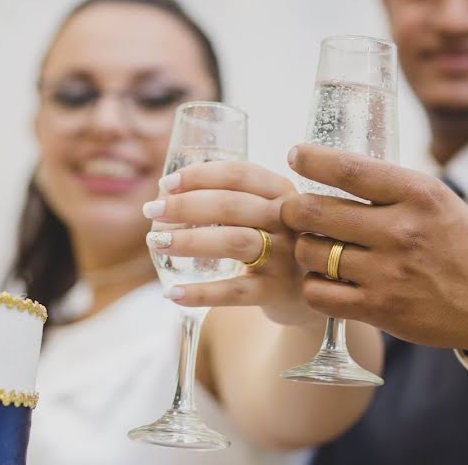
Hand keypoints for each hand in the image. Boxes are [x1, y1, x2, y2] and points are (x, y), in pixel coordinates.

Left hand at [143, 161, 319, 327]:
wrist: (316, 287)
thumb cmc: (276, 240)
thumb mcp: (268, 211)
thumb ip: (232, 197)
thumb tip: (166, 192)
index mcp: (282, 191)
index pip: (239, 174)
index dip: (199, 176)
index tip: (166, 184)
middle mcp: (288, 220)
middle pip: (231, 205)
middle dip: (185, 205)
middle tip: (151, 210)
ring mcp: (286, 256)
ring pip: (234, 241)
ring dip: (190, 240)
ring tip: (157, 242)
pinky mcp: (279, 291)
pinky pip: (236, 292)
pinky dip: (202, 292)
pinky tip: (172, 293)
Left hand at [281, 144, 467, 356]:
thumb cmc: (462, 244)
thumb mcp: (438, 200)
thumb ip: (389, 187)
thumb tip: (332, 169)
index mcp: (418, 193)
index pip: (348, 169)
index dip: (312, 159)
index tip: (295, 155)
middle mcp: (401, 230)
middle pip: (315, 211)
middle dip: (293, 208)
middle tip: (293, 210)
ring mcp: (389, 272)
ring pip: (311, 252)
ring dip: (304, 248)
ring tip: (315, 247)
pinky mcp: (381, 309)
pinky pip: (319, 293)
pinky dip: (313, 285)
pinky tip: (326, 279)